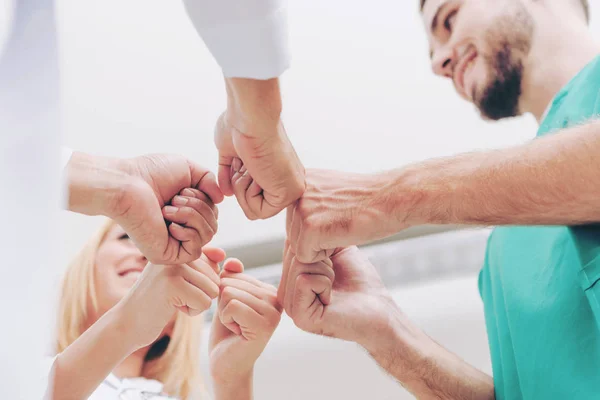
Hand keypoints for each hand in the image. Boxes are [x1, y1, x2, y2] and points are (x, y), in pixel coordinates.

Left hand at [68, 152, 222, 263]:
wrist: (126, 183)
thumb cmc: (150, 173)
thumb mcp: (189, 169)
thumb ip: (210, 181)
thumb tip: (221, 200)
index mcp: (184, 211)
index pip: (213, 213)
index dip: (206, 200)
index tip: (183, 189)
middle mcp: (180, 228)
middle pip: (213, 224)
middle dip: (199, 206)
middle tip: (175, 198)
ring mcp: (173, 243)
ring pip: (208, 235)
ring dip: (192, 215)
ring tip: (169, 207)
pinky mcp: (167, 255)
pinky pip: (195, 249)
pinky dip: (188, 231)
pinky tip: (169, 222)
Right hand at [116, 248, 224, 350]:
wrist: (126, 323)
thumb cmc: (156, 301)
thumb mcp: (181, 278)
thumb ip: (203, 264)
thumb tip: (223, 254)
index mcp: (178, 248)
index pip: (213, 264)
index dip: (201, 283)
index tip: (179, 286)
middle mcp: (176, 253)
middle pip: (216, 278)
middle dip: (200, 294)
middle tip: (173, 296)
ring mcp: (174, 267)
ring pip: (213, 291)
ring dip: (196, 303)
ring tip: (172, 300)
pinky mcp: (173, 285)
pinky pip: (205, 303)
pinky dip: (192, 312)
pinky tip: (171, 308)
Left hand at [210, 259, 281, 384]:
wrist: (226, 365)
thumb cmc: (226, 332)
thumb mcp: (227, 298)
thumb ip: (230, 277)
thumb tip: (232, 262)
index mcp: (269, 290)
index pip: (234, 274)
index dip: (224, 294)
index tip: (236, 313)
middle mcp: (276, 298)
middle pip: (231, 282)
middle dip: (223, 303)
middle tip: (235, 322)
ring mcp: (273, 312)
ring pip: (229, 293)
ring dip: (224, 312)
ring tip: (237, 327)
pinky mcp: (264, 325)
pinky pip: (231, 306)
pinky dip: (226, 319)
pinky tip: (237, 332)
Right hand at [214, 79, 304, 219]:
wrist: (249, 115)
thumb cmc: (238, 124)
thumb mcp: (230, 152)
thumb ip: (229, 173)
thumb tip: (226, 192)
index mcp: (278, 170)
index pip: (252, 195)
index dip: (236, 180)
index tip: (241, 159)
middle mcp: (287, 180)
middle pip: (252, 206)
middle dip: (238, 185)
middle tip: (244, 162)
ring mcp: (291, 188)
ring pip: (254, 212)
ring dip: (241, 188)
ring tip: (249, 165)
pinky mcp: (289, 194)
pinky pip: (258, 212)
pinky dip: (247, 194)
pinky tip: (254, 172)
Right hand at [278, 243, 397, 349]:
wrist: (379, 308)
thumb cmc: (361, 281)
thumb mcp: (334, 250)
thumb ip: (312, 237)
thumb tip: (296, 222)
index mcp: (290, 279)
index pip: (292, 245)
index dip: (318, 247)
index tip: (333, 266)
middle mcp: (286, 293)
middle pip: (294, 253)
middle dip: (323, 259)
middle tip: (336, 279)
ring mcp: (290, 306)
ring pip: (299, 264)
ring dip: (326, 271)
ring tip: (334, 288)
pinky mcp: (299, 315)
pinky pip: (305, 280)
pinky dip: (325, 283)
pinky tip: (332, 299)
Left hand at [287, 169, 400, 262]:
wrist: (393, 197)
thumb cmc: (369, 199)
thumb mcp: (331, 190)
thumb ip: (310, 200)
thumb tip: (295, 217)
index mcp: (298, 181)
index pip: (294, 221)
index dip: (318, 227)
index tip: (337, 214)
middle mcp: (295, 193)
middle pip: (293, 235)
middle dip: (317, 238)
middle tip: (342, 221)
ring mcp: (301, 209)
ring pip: (298, 247)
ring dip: (322, 246)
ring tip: (343, 226)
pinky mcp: (310, 228)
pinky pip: (307, 257)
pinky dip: (326, 255)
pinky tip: (343, 235)